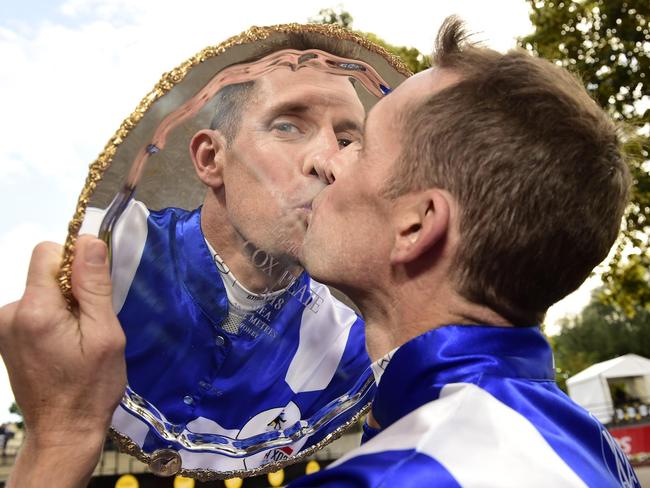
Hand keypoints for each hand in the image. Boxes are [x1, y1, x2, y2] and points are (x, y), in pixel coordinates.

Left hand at [0, 235, 125, 486]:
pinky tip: (65, 346)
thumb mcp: (105, 334)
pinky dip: (54, 318)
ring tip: (79, 340)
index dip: (76, 260)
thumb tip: (89, 241)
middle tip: (92, 323)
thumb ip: (94, 286)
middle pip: (45, 272)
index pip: (47, 252)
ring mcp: (4, 326)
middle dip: (73, 287)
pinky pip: (35, 309)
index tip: (95, 289)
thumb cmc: (91, 387)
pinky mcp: (6, 337)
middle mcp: (10, 313)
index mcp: (35, 310)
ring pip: (43, 291)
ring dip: (64, 305)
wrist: (63, 432)